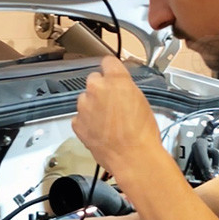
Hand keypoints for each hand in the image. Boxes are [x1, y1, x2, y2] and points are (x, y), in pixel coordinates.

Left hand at [72, 56, 161, 185]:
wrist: (133, 157)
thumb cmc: (142, 133)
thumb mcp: (141, 101)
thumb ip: (125, 88)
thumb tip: (119, 87)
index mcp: (116, 80)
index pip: (108, 61)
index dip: (111, 69)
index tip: (111, 73)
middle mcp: (97, 89)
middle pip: (94, 80)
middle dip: (101, 89)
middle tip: (113, 103)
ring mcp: (84, 106)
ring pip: (85, 99)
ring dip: (93, 106)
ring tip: (109, 122)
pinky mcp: (77, 123)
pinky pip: (80, 117)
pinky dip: (88, 122)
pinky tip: (101, 131)